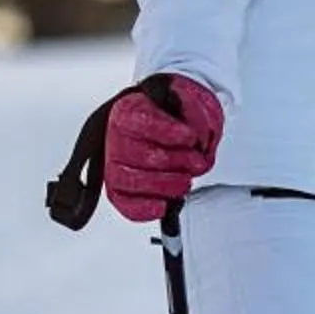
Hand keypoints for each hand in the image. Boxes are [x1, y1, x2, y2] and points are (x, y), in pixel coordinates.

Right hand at [103, 74, 224, 222]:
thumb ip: (196, 115)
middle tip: (196, 161)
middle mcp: (117, 137)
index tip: (190, 137)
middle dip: (174, 161)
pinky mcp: (120, 190)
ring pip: (127, 180)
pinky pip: (123, 203)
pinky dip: (144, 209)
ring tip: (185, 182)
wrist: (179, 129)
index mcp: (130, 110)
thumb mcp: (193, 104)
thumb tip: (198, 136)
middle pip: (136, 153)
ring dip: (163, 185)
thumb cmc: (178, 117)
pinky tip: (163, 206)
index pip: (139, 120)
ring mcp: (116, 165)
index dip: (166, 132)